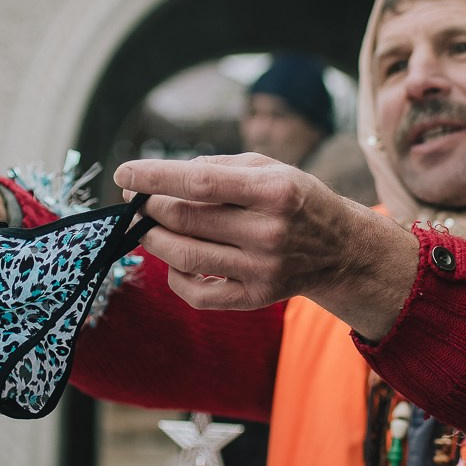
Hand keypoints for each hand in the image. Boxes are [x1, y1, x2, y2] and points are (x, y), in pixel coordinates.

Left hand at [114, 153, 419, 339]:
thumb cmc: (296, 199)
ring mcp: (262, 269)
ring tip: (146, 227)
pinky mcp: (256, 298)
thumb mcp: (270, 167)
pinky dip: (174, 277)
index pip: (199, 182)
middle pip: (185, 220)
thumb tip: (164, 177)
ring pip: (184, 256)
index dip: (154, 177)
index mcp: (275, 191)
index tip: (123, 173)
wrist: (341, 249)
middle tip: (135, 201)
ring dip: (153, 240)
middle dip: (148, 208)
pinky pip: (198, 295)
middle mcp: (269, 232)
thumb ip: (219, 167)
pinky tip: (173, 260)